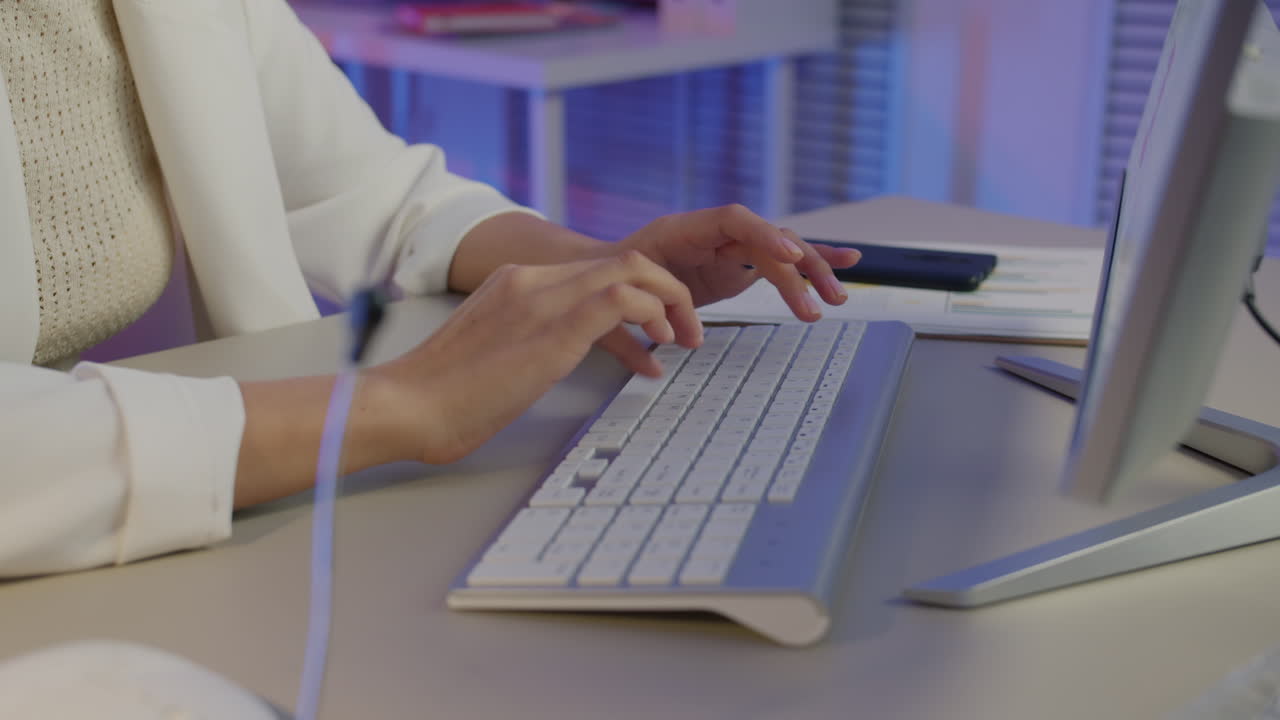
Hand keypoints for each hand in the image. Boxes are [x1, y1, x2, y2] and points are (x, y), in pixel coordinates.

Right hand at [370, 251, 700, 464]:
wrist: (406, 405)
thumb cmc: (440, 397)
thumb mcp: (491, 355)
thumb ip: (524, 343)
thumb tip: (548, 363)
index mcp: (515, 283)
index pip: (595, 269)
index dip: (640, 290)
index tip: (658, 323)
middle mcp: (531, 280)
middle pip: (623, 260)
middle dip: (668, 289)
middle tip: (687, 328)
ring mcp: (542, 300)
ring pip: (631, 270)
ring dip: (671, 300)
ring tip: (684, 336)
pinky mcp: (553, 330)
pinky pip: (622, 299)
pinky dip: (654, 314)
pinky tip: (662, 342)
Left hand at [614, 204, 861, 321]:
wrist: (611, 270)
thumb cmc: (616, 278)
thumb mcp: (624, 293)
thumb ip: (648, 317)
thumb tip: (675, 346)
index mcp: (683, 229)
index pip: (732, 220)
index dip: (763, 235)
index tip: (787, 256)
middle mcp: (714, 233)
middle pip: (766, 241)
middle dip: (796, 270)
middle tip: (814, 304)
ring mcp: (730, 247)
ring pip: (781, 251)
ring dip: (813, 272)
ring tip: (837, 297)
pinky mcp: (740, 264)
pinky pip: (780, 261)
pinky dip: (810, 262)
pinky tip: (846, 262)